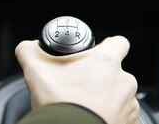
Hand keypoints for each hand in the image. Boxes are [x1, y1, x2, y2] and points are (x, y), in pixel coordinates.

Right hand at [15, 36, 138, 123]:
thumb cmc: (61, 107)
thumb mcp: (35, 72)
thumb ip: (30, 51)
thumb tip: (28, 47)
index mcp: (107, 62)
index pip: (118, 42)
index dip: (105, 46)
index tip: (91, 55)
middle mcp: (124, 81)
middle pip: (114, 70)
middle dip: (98, 76)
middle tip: (77, 84)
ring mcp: (129, 104)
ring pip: (117, 93)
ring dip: (104, 96)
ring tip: (83, 104)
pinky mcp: (130, 122)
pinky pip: (121, 114)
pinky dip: (109, 114)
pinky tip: (91, 116)